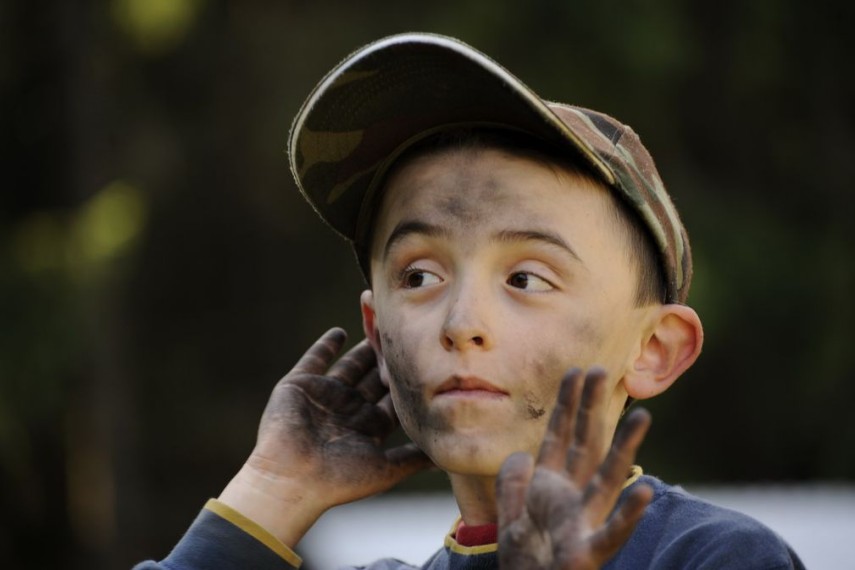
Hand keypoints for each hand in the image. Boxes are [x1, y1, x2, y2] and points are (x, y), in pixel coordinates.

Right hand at [219, 328, 431, 544]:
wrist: (292, 479)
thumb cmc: (340, 479)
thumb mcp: (385, 469)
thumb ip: (413, 458)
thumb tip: (447, 458)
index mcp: (367, 428)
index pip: (393, 398)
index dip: (408, 381)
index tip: (429, 359)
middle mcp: (348, 410)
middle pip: (375, 377)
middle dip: (390, 358)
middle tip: (408, 332)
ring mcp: (324, 396)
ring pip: (351, 365)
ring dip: (365, 346)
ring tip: (381, 323)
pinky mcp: (300, 385)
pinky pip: (315, 358)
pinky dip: (326, 345)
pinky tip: (341, 331)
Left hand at [496, 368, 652, 568]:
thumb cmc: (527, 561)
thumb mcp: (509, 517)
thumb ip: (512, 484)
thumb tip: (521, 454)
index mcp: (551, 486)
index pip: (560, 436)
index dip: (567, 404)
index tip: (576, 371)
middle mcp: (572, 497)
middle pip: (586, 445)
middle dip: (592, 408)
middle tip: (603, 370)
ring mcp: (584, 522)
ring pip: (607, 478)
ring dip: (624, 448)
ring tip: (643, 416)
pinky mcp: (589, 553)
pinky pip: (612, 531)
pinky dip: (629, 512)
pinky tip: (644, 489)